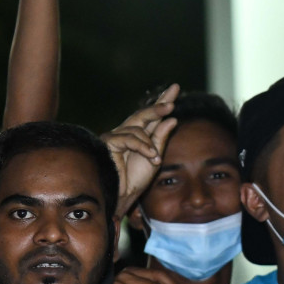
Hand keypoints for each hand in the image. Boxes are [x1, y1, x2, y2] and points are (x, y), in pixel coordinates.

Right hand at [102, 84, 178, 213]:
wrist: (122, 195)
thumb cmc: (136, 179)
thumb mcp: (155, 157)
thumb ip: (161, 138)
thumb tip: (171, 118)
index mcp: (140, 135)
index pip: (152, 115)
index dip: (162, 101)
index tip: (175, 88)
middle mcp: (127, 132)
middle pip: (143, 114)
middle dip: (157, 108)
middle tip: (170, 104)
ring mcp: (116, 136)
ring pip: (137, 129)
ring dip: (150, 144)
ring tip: (155, 158)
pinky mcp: (109, 142)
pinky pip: (129, 139)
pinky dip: (142, 147)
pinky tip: (151, 156)